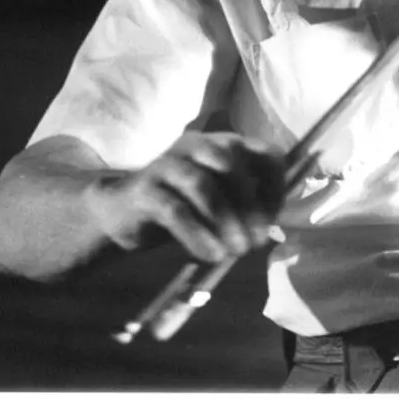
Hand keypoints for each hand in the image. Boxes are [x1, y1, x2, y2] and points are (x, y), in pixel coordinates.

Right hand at [86, 131, 285, 262]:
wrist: (123, 214)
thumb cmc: (183, 206)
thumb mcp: (219, 201)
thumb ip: (244, 205)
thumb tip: (270, 228)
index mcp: (224, 144)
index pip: (262, 153)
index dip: (274, 186)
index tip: (275, 220)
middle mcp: (197, 145)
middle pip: (232, 165)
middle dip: (250, 205)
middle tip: (258, 241)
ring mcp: (168, 163)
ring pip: (202, 185)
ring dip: (225, 220)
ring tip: (237, 251)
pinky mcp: (144, 188)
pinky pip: (175, 210)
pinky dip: (197, 234)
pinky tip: (211, 255)